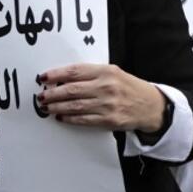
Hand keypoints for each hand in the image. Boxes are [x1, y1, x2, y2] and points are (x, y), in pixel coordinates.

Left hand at [37, 64, 164, 131]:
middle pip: (72, 90)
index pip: (75, 71)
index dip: (56, 74)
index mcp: (106, 71)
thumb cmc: (128, 87)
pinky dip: (70, 119)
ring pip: (76, 106)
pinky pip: (85, 119)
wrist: (151, 105)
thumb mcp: (112, 73)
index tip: (43, 78)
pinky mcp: (110, 120)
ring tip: (46, 107)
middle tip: (41, 96)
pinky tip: (61, 117)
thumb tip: (63, 79)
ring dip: (58, 107)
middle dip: (53, 94)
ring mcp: (108, 104)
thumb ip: (91, 74)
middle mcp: (106, 87)